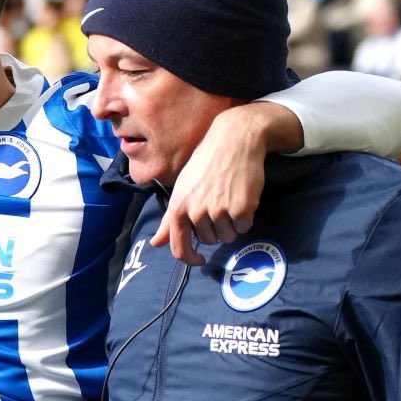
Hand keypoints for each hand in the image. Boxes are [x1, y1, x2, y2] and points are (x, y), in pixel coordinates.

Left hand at [153, 101, 296, 263]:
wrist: (233, 140)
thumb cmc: (205, 164)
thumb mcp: (181, 190)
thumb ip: (169, 220)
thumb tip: (155, 244)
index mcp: (178, 208)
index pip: (178, 248)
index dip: (190, 259)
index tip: (200, 260)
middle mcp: (196, 212)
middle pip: (209, 240)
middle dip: (216, 228)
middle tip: (219, 202)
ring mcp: (219, 211)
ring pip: (228, 236)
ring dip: (231, 223)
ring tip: (230, 198)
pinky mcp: (241, 209)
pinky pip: (244, 226)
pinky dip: (246, 217)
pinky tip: (242, 197)